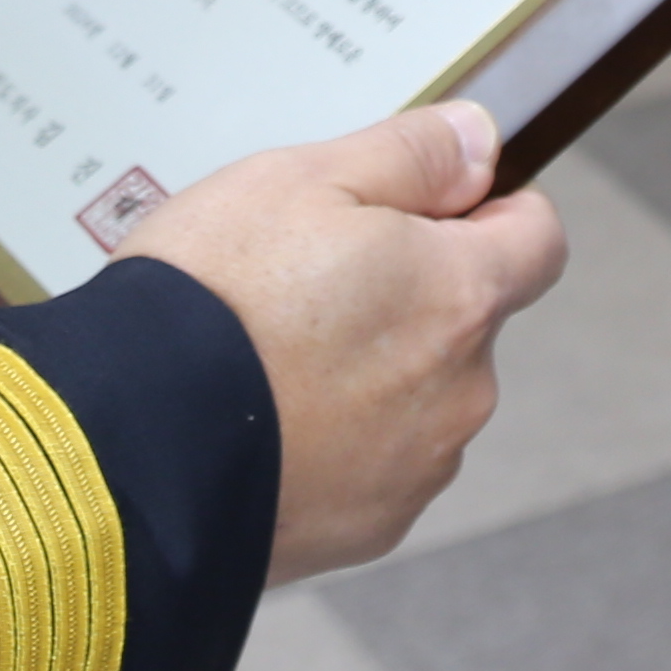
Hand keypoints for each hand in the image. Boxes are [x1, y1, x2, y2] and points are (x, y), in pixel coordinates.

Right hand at [118, 103, 567, 580]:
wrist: (131, 446)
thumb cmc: (211, 301)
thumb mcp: (301, 177)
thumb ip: (410, 155)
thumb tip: (479, 142)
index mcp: (460, 295)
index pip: (539, 239)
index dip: (489, 210)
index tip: (428, 207)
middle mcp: (461, 390)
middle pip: (466, 320)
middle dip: (407, 294)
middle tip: (305, 279)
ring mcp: (418, 469)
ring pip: (417, 395)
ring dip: (368, 372)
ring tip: (268, 355)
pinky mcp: (369, 527)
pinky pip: (371, 465)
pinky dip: (332, 441)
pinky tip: (261, 417)